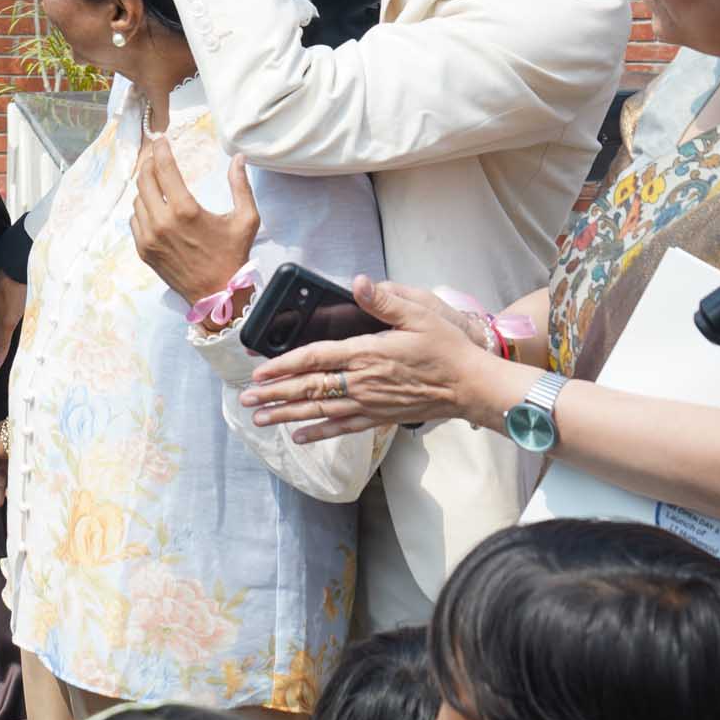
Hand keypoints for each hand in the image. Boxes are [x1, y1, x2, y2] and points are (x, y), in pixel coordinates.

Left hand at [130, 139, 257, 305]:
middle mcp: (162, 221)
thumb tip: (238, 158)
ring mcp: (149, 237)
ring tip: (155, 179)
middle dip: (148, 163)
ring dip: (145, 186)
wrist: (217, 294)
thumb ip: (240, 185)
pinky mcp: (143, 250)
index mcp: (185, 210)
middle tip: (155, 154)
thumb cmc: (234, 255)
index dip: (160, 149)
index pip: (164, 169)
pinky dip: (141, 208)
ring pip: (137, 199)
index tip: (160, 139)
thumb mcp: (246, 219)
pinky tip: (152, 204)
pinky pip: (134, 220)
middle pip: (144, 180)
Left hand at [242, 277, 521, 441]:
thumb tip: (359, 282)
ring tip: (259, 418)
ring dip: (287, 414)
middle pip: (309, 389)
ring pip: (320, 411)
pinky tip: (298, 437)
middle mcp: (363, 382)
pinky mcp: (380, 416)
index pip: (315, 359)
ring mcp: (370, 403)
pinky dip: (318, 432)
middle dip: (274, 394)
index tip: (259, 370)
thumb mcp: (420, 315)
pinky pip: (343, 427)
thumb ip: (385, 300)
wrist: (473, 386)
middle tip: (246, 399)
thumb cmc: (448, 349)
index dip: (284, 365)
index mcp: (367, 354)